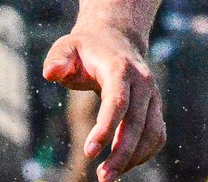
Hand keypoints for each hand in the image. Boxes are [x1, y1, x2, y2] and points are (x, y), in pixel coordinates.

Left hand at [43, 21, 164, 181]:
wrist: (114, 39)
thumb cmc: (85, 48)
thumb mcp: (66, 47)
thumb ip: (57, 59)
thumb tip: (50, 74)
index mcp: (120, 68)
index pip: (117, 102)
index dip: (105, 128)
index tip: (89, 152)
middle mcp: (142, 82)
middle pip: (136, 123)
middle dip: (121, 153)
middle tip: (102, 177)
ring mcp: (153, 95)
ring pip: (152, 133)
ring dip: (134, 158)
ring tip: (109, 175)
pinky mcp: (156, 107)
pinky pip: (157, 135)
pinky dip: (144, 153)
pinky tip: (124, 164)